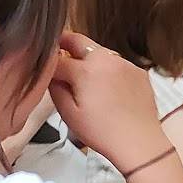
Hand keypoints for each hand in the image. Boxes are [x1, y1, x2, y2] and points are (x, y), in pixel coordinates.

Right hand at [48, 34, 166, 168]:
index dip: (47, 65)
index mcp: (86, 69)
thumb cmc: (101, 131)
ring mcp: (126, 64)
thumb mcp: (68, 113)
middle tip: (57, 54)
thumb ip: (55, 88)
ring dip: (88, 59)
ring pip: (99, 52)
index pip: (57, 59)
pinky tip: (107, 88)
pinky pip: (117, 64)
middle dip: (64, 44)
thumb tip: (51, 75)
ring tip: (84, 78)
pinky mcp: (139, 72)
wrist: (139, 141)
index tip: (43, 69)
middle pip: (79, 41)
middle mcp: (107, 59)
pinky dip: (108, 69)